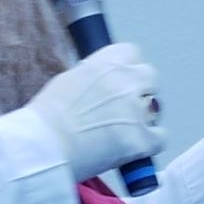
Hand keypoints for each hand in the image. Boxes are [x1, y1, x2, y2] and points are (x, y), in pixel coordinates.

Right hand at [29, 43, 159, 183]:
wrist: (43, 148)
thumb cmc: (45, 120)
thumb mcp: (67, 82)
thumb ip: (93, 78)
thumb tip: (103, 84)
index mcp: (105, 64)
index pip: (132, 53)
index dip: (128, 70)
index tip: (122, 82)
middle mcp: (125, 82)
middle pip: (150, 78)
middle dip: (141, 92)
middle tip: (124, 110)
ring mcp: (136, 110)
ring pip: (156, 109)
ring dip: (144, 119)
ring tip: (122, 133)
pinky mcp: (142, 139)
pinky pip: (160, 138)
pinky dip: (149, 145)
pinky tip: (133, 150)